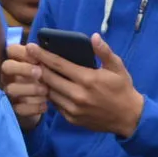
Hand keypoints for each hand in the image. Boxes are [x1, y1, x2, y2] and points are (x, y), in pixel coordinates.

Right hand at [0, 43, 47, 130]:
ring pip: (11, 88)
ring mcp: (9, 92)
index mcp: (16, 60)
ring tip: (46, 90)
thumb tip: (49, 54)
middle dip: (24, 68)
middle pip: (6, 66)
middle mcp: (8, 75)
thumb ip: (44, 60)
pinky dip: (33, 107)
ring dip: (30, 89)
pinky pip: (18, 108)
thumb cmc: (43, 79)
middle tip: (39, 72)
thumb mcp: (44, 67)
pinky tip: (45, 105)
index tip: (38, 58)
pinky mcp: (13, 108)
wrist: (40, 103)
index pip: (11, 50)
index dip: (23, 52)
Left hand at [28, 33, 145, 136]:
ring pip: (49, 92)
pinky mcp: (72, 119)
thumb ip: (104, 52)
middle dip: (37, 66)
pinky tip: (48, 87)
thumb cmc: (122, 89)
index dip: (43, 55)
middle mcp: (77, 95)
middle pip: (49, 78)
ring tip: (34, 71)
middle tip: (28, 57)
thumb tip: (93, 37)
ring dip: (41, 82)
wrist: (129, 118)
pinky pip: (56, 105)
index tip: (31, 46)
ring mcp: (73, 109)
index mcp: (87, 79)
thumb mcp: (117, 67)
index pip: (58, 64)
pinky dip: (50, 95)